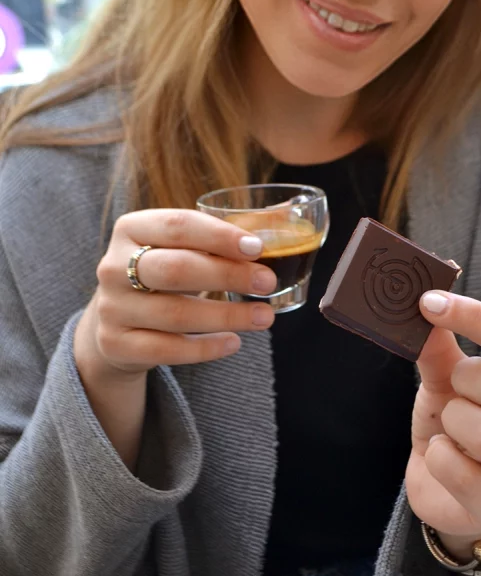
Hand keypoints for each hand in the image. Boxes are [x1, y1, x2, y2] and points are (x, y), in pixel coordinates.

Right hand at [74, 209, 277, 379]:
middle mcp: (113, 266)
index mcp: (130, 228)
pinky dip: (205, 348)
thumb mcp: (177, 248)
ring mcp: (112, 307)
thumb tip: (274, 229)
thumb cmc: (162, 275)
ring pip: (175, 314)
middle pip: (176, 269)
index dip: (220, 236)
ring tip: (264, 317)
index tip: (257, 248)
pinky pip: (167, 349)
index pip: (178, 225)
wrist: (117, 319)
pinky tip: (234, 342)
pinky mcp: (116, 344)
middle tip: (267, 283)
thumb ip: (214, 239)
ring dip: (227, 316)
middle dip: (228, 275)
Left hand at [405, 291, 480, 556]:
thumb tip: (428, 304)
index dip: (475, 316)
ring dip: (453, 422)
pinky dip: (440, 459)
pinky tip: (444, 458)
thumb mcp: (448, 381)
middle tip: (453, 389)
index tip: (429, 302)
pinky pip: (464, 474)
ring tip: (450, 427)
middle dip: (464, 380)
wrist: (450, 494)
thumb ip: (440, 348)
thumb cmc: (460, 426)